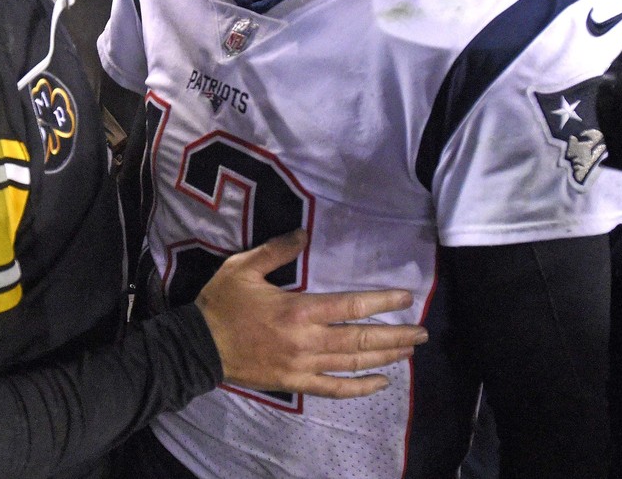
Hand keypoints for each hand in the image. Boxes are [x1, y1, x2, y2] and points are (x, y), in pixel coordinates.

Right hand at [196, 230, 425, 398]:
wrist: (199, 346)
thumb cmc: (222, 303)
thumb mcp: (244, 267)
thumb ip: (276, 250)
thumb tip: (304, 233)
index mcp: (299, 309)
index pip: (351, 305)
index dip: (382, 302)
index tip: (406, 298)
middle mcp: (308, 340)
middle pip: (361, 339)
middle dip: (396, 335)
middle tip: (422, 332)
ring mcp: (303, 365)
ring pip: (353, 364)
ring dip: (385, 358)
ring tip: (409, 351)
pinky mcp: (295, 383)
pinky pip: (334, 389)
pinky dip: (360, 388)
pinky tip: (381, 384)